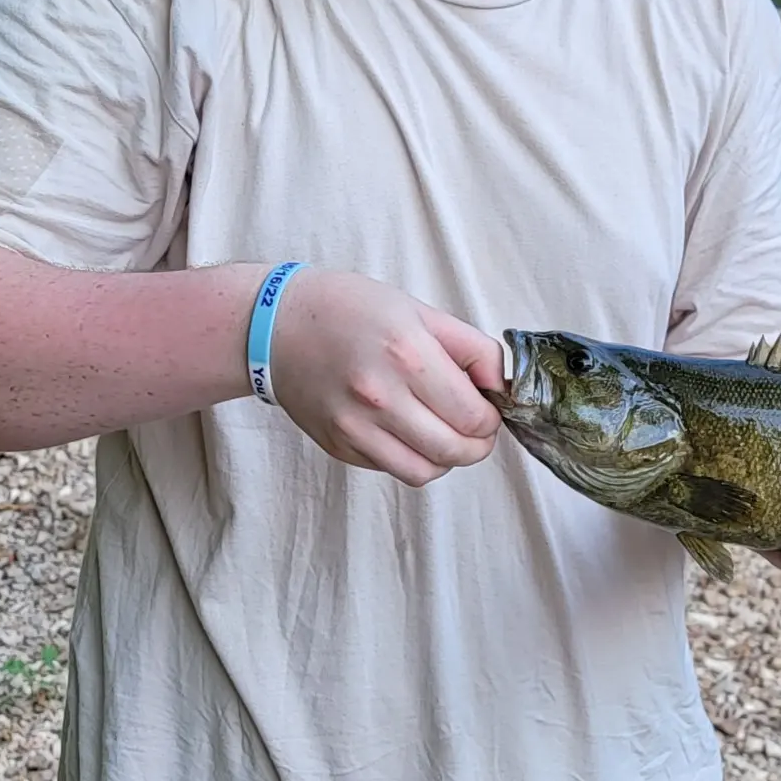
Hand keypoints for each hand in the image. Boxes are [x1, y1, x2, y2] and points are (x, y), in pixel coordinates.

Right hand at [268, 268, 506, 487]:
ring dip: (447, 459)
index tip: (489, 406)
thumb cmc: (352, 309)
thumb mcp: (420, 311)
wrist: (278, 325)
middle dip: (478, 444)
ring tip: (446, 432)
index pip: (473, 416)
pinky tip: (409, 430)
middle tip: (477, 427)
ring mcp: (355, 428)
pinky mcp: (338, 447)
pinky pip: (391, 469)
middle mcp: (381, 397)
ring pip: (425, 472)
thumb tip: (502, 385)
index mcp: (408, 355)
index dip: (491, 417)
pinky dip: (411, 458)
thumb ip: (470, 348)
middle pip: (454, 451)